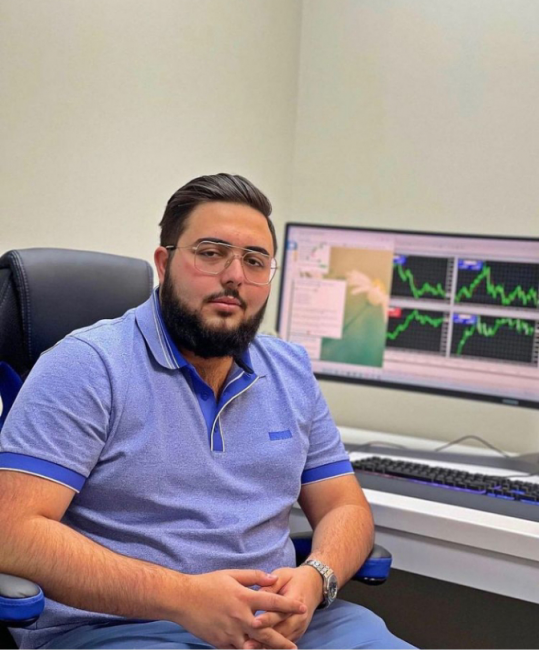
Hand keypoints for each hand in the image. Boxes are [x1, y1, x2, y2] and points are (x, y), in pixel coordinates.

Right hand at [177, 569, 307, 648]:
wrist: (183, 599)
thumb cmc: (208, 584)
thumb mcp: (232, 574)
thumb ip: (254, 576)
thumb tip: (273, 578)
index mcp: (243, 598)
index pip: (272, 602)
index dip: (289, 605)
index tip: (302, 608)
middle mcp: (240, 618)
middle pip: (267, 632)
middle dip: (283, 641)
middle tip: (295, 646)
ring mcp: (230, 633)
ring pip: (254, 646)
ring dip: (267, 649)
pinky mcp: (220, 643)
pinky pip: (238, 649)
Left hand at [242, 566, 322, 648]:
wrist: (313, 586)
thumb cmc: (293, 579)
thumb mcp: (283, 575)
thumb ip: (272, 584)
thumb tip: (258, 593)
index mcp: (296, 600)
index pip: (281, 612)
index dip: (267, 618)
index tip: (254, 622)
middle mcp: (299, 617)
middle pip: (281, 630)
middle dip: (265, 638)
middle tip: (249, 643)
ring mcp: (299, 627)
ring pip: (283, 640)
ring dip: (268, 645)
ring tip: (251, 648)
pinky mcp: (297, 633)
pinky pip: (285, 644)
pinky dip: (273, 647)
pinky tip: (260, 648)